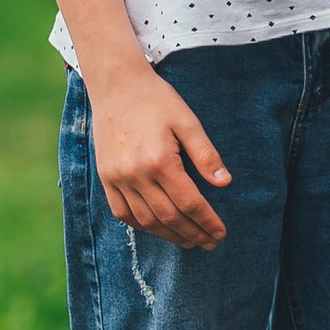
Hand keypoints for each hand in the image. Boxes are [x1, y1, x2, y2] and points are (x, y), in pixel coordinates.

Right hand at [87, 66, 231, 246]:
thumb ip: (205, 154)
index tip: (220, 233)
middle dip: (193, 234)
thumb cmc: (156, 100)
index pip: (190, 203)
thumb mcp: (187, 120)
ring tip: (188, 241)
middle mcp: (136, 174)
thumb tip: (225, 183)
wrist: (116, 85)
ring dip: (169, 235)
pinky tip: (158, 228)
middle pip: (169, 217)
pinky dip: (142, 225)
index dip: (207, 221)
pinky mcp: (105, 178)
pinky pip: (122, 213)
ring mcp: (116, 178)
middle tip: (210, 243)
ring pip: (146, 220)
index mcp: (160, 160)